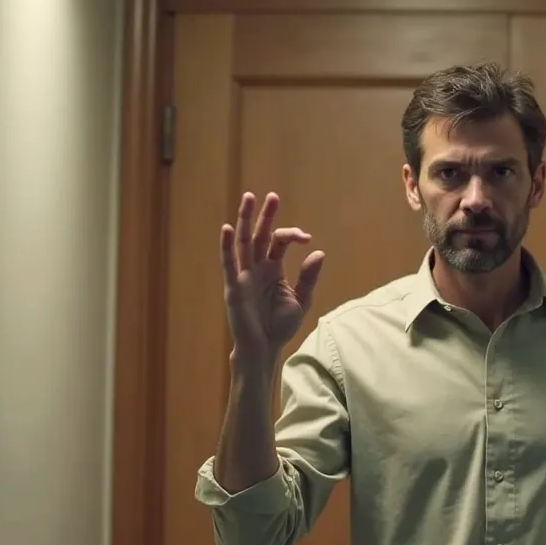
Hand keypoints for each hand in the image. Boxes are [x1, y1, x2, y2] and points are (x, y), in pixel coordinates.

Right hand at [219, 191, 325, 361]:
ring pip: (243, 242)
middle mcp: (257, 267)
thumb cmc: (280, 326)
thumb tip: (319, 252)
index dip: (292, 234)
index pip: (279, 242)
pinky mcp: (234, 287)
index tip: (307, 238)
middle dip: (265, 215)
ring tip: (249, 198)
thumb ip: (308, 276)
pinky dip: (226, 246)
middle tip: (272, 196)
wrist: (265, 348)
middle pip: (260, 235)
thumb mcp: (301, 299)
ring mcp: (244, 275)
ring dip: (245, 220)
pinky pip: (229, 264)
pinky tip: (227, 229)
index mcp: (273, 268)